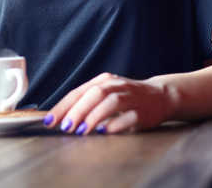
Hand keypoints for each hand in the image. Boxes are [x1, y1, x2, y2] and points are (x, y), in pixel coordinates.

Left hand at [43, 72, 174, 134]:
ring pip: (110, 102)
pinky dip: (115, 124)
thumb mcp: (105, 94)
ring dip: (93, 117)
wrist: (161, 96)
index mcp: (103, 81)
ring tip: (81, 131)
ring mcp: (131, 97)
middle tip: (65, 127)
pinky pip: (129, 117)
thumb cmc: (127, 98)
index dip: (63, 106)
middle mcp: (116, 85)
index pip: (78, 92)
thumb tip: (62, 118)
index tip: (50, 120)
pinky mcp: (144, 111)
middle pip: (94, 94)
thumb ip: (86, 102)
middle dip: (77, 111)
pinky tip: (104, 131)